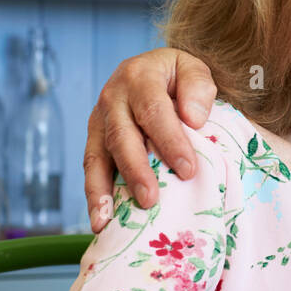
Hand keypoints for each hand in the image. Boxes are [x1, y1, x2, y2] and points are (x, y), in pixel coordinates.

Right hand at [84, 48, 217, 231]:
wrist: (154, 71)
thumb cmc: (179, 77)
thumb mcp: (194, 70)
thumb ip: (198, 88)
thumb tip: (193, 119)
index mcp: (139, 77)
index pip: (153, 111)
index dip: (169, 141)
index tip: (188, 170)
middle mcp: (112, 98)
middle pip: (121, 136)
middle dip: (135, 170)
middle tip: (150, 200)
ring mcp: (99, 120)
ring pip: (97, 156)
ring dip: (103, 190)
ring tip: (108, 220)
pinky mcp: (94, 139)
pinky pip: (91, 168)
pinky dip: (94, 195)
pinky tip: (99, 221)